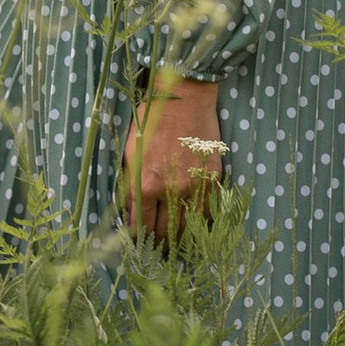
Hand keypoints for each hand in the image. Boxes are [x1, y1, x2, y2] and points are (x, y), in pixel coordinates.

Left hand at [121, 77, 223, 239]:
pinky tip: (194, 225)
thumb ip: (131, 187)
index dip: (138, 239)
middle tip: (156, 248)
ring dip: (179, 237)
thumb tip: (132, 215)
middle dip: (158, 242)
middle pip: (164, 231)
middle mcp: (171, 190)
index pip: (140, 226)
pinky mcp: (213, 179)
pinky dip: (200, 222)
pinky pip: (208, 212)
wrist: (185, 97)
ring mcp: (195, 186)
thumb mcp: (131, 154)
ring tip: (174, 243)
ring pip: (187, 226)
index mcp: (146, 184)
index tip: (137, 244)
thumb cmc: (152, 121)